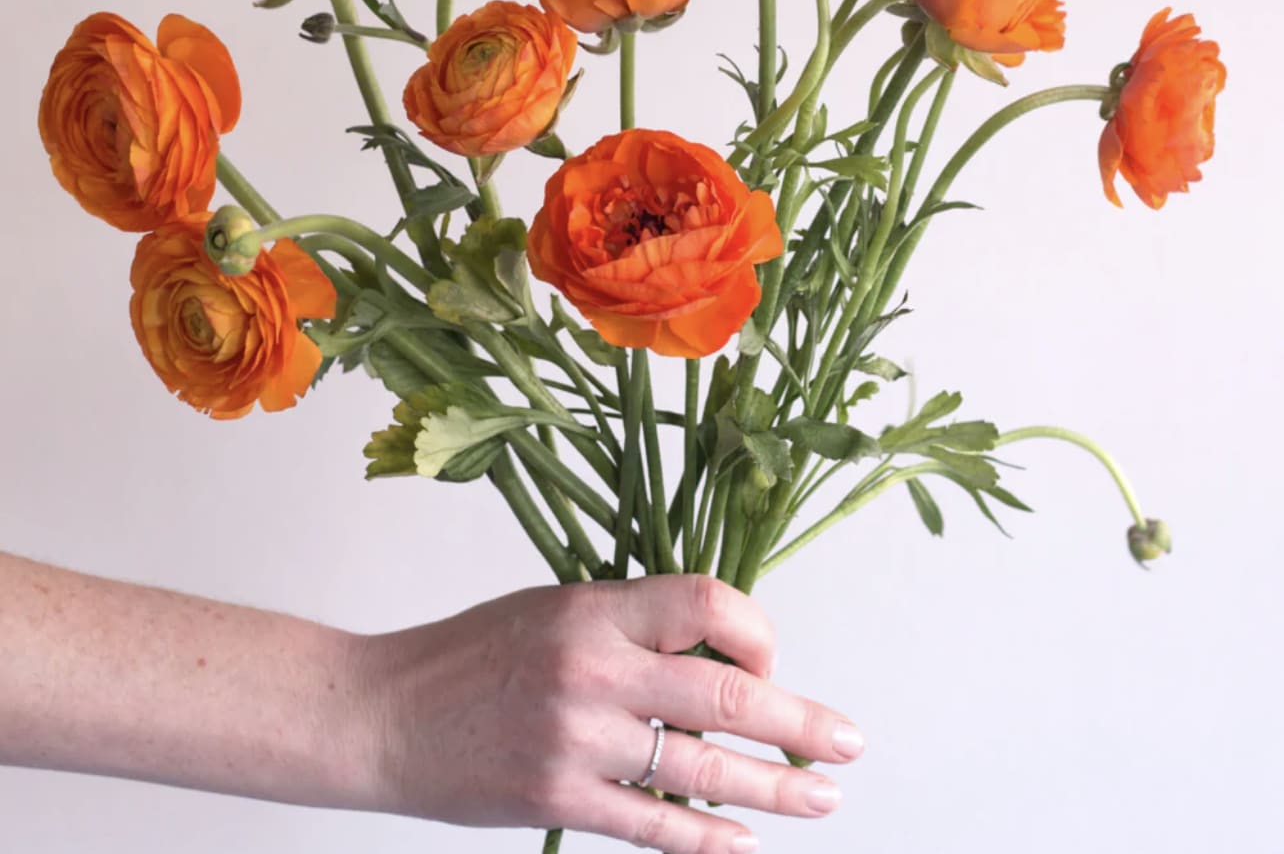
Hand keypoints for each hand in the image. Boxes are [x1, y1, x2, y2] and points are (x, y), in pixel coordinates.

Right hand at [355, 574, 864, 852]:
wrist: (383, 713)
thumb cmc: (469, 653)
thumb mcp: (553, 609)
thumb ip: (632, 626)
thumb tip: (719, 652)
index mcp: (595, 607)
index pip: (709, 603)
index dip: (756, 630)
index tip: (769, 657)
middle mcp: (594, 669)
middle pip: (726, 693)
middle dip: (800, 723)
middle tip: (849, 743)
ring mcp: (578, 738)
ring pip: (702, 768)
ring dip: (773, 789)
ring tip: (821, 800)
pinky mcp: (558, 798)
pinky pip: (653, 824)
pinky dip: (707, 840)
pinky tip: (743, 847)